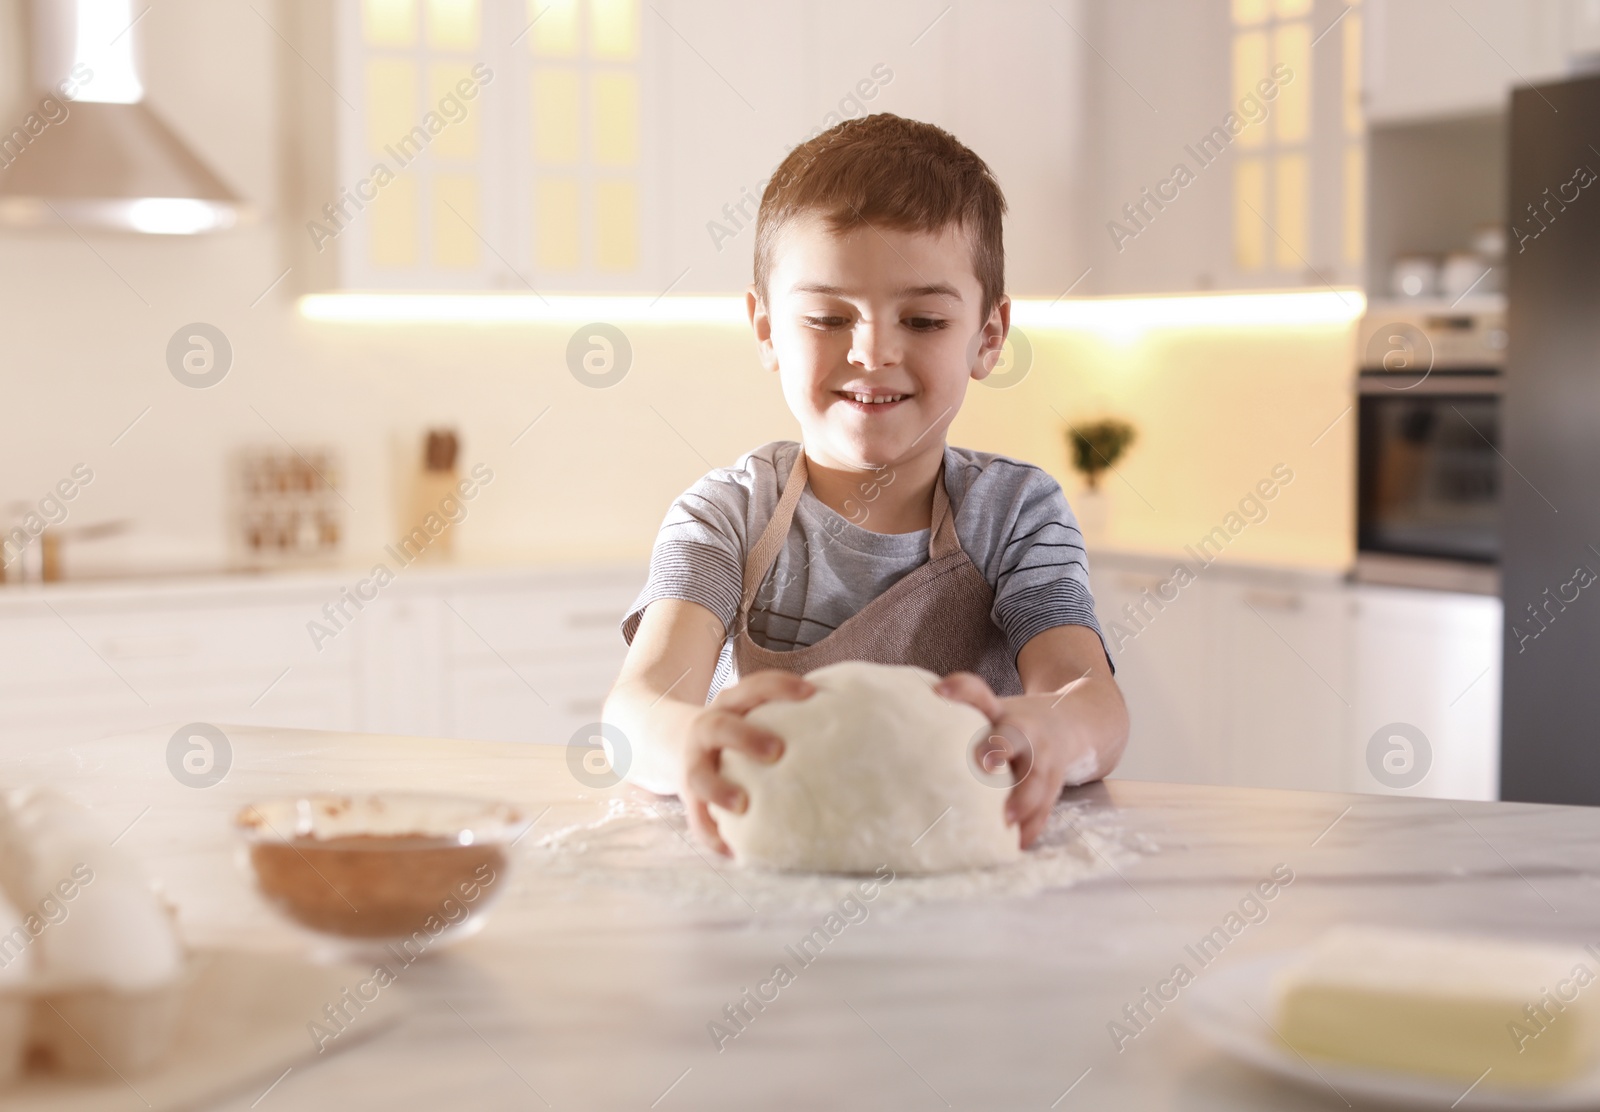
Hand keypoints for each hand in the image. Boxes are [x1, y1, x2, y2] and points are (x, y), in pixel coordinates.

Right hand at [681, 670, 813, 854]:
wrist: (674, 739)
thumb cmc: (739, 727)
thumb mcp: (752, 710)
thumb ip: (787, 715)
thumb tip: (855, 721)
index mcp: (731, 703)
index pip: (753, 687)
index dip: (780, 687)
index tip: (811, 693)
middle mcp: (707, 728)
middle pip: (720, 726)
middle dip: (746, 737)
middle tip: (777, 751)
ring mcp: (693, 762)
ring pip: (698, 775)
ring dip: (720, 789)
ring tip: (742, 805)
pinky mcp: (686, 794)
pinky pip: (695, 818)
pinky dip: (711, 835)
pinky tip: (733, 853)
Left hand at [935, 671, 1099, 848]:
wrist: (1067, 723)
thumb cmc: (1008, 724)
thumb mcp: (988, 712)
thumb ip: (956, 721)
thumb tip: (899, 733)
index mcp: (998, 711)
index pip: (978, 693)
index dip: (960, 690)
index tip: (939, 692)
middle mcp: (1023, 731)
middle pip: (1013, 736)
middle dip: (999, 747)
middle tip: (984, 763)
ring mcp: (1044, 756)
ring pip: (1037, 777)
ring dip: (1023, 799)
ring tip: (1005, 821)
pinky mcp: (1054, 782)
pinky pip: (1046, 805)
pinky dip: (1033, 825)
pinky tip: (1017, 843)